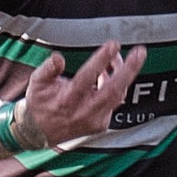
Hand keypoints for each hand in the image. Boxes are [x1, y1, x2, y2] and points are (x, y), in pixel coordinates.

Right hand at [23, 41, 146, 144]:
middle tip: (140, 52)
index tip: (113, 45)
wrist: (40, 132)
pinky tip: (111, 71)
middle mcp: (84, 112)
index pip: (87, 78)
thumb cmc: (40, 103)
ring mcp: (96, 120)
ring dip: (123, 74)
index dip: (101, 60)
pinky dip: (116, 84)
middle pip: (113, 90)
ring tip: (118, 56)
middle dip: (129, 70)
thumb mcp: (36, 83)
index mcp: (67, 100)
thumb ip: (47, 69)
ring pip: (117, 95)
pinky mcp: (102, 123)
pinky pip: (114, 100)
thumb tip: (58, 58)